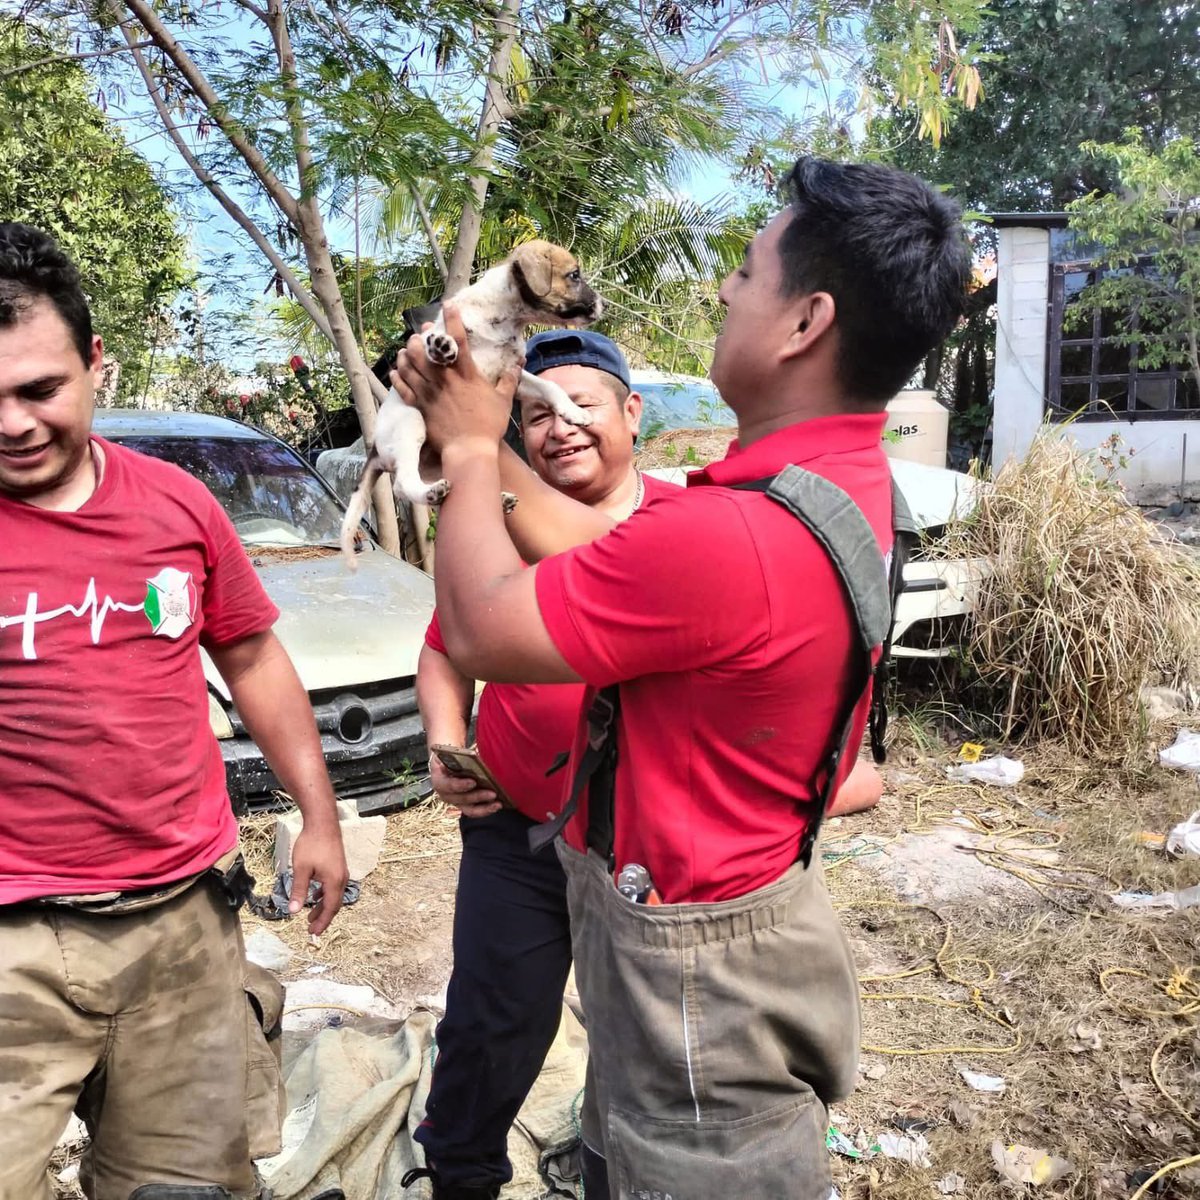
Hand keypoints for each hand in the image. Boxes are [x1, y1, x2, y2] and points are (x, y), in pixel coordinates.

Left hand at [289, 825, 349, 934]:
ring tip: (311, 915)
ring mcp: (341, 871)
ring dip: (323, 906)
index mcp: (334, 882)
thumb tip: (293, 911)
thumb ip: (299, 891)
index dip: (322, 922)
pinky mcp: (338, 866)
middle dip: (323, 917)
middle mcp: (341, 878)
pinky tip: (316, 895)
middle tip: (311, 928)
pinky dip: (325, 895)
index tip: (313, 933)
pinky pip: (333, 886)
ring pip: (334, 895)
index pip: (330, 908)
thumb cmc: (312, 844)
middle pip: (334, 904)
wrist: (323, 823)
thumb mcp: (301, 869)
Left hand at [390, 304, 520, 452]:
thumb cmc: (488, 426)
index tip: (448, 305)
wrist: (469, 450)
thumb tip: (519, 363)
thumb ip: (509, 379)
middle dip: (421, 337)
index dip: (452, 319)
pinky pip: (403, 388)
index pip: (458, 340)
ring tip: (407, 349)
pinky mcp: (420, 407)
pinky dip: (398, 377)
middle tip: (422, 333)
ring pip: (410, 365)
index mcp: (465, 375)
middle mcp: (444, 380)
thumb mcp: (503, 401)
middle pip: (425, 350)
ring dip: (406, 354)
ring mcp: (429, 393)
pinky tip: (397, 370)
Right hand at [431, 752, 500, 818]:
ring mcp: (456, 801)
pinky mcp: (466, 805)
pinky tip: (498, 805)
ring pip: (469, 809)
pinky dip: (487, 808)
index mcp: (439, 779)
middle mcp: (446, 794)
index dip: (460, 785)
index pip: (448, 785)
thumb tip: (477, 757)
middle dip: (477, 797)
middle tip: (492, 793)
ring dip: (485, 808)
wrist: (449, 761)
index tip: (473, 782)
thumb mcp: (452, 752)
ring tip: (498, 804)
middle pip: (461, 799)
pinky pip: (476, 810)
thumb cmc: (452, 755)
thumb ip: (461, 756)